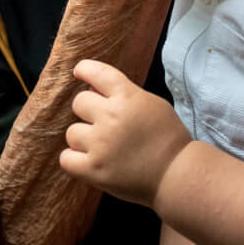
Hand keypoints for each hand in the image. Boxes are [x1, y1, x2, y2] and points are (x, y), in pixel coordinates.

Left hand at [60, 59, 190, 205]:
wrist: (177, 175)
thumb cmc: (167, 139)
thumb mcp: (152, 104)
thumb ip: (125, 94)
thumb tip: (93, 89)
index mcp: (128, 97)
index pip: (97, 73)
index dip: (85, 69)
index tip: (79, 71)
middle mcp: (111, 117)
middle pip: (79, 102)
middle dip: (88, 111)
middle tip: (102, 123)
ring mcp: (101, 144)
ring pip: (72, 132)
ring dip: (83, 138)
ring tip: (100, 147)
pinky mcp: (94, 170)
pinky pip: (66, 158)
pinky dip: (74, 160)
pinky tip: (88, 160)